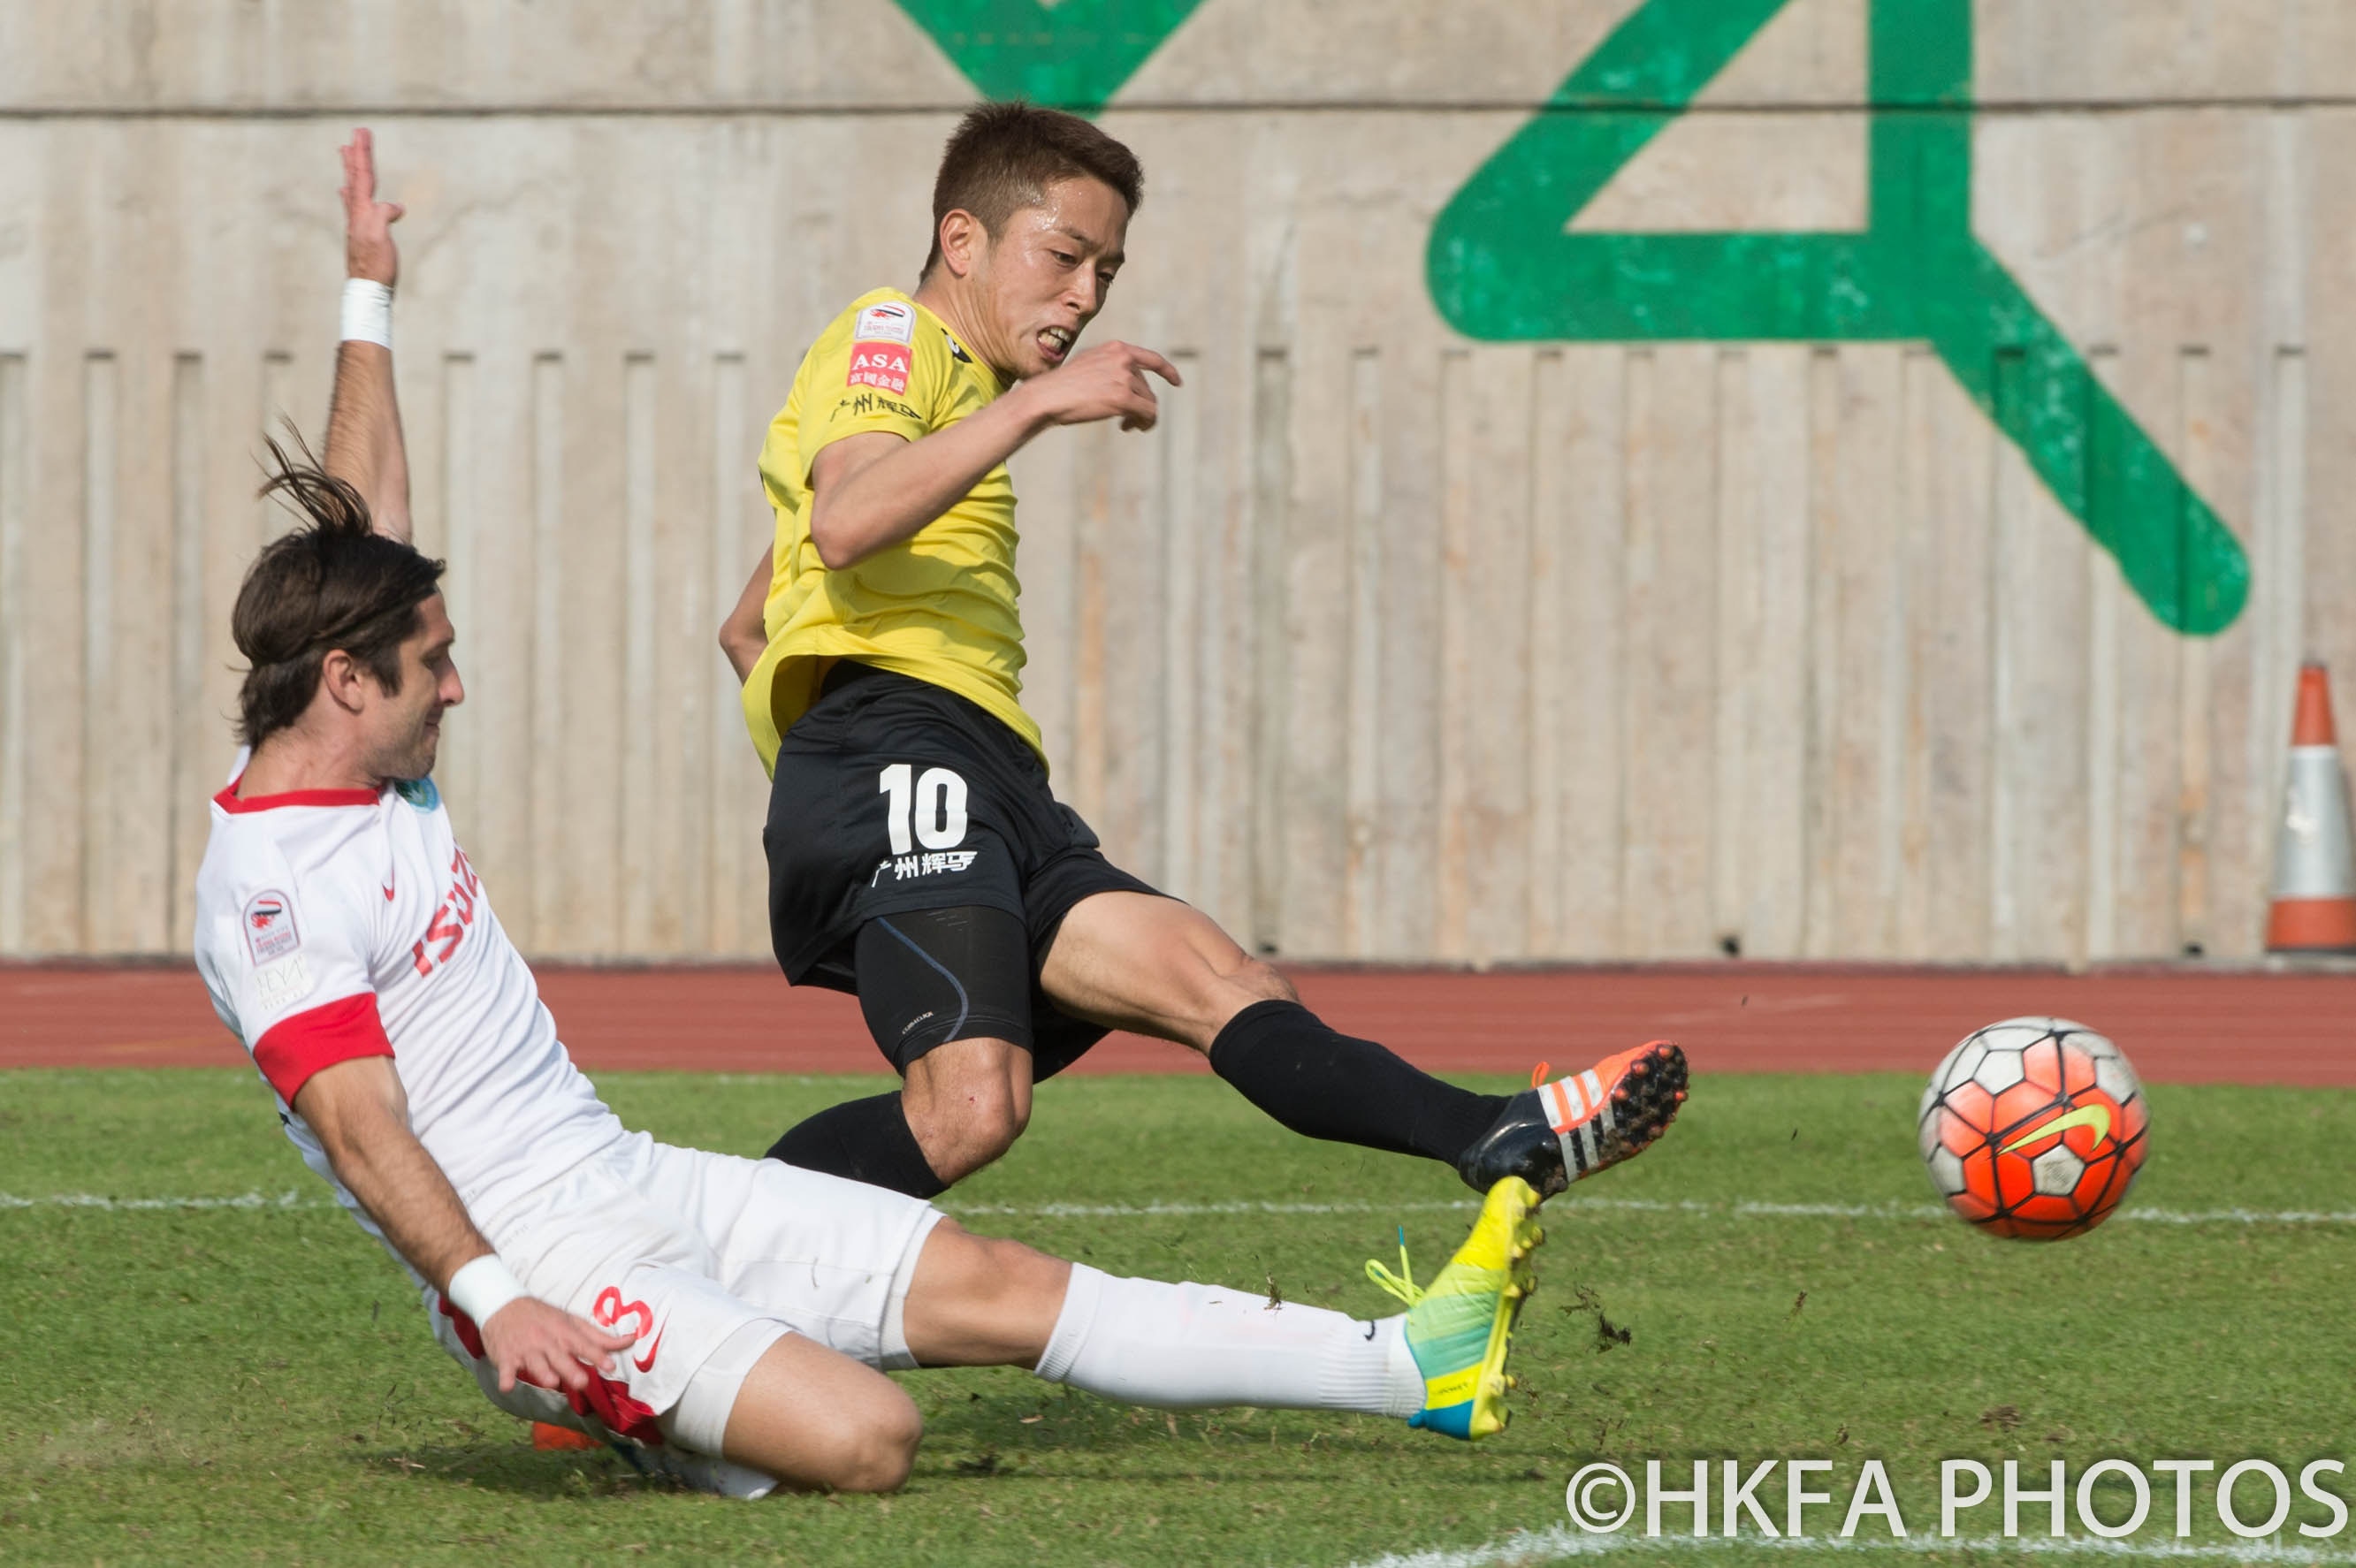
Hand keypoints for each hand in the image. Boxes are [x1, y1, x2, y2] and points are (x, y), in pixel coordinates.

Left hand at [340, 127, 403, 286]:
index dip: (362, 154)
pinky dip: (351, 192)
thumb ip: (383, 215)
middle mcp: (357, 214)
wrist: (368, 290)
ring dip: (350, 170)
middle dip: (355, 155)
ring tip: (344, 153)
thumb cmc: (376, 265)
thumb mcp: (380, 237)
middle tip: (354, 135)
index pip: (362, 176)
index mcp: (362, 211)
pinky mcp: (362, 233)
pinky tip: (346, 191)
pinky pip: (354, 204)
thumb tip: (394, 207)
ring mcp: (357, 223)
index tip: (361, 132)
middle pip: (355, 178)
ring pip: (352, 189)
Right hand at [477, 1296, 638, 1394]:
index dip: (597, 1355)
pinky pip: (506, 1368)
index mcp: (564, 1332)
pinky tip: (507, 1386)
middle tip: (582, 1382)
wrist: (504, 1305)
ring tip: (551, 1383)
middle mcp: (546, 1341)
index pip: (583, 1345)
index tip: (610, 1366)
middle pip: (560, 1357)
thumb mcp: (571, 1321)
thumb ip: (599, 1337)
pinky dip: (506, 1377)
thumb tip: (630, 1341)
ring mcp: (526, 1349)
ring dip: (543, 1372)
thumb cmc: (545, 1317)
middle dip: (571, 1369)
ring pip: (536, 1363)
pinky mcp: (506, 1357)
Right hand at [1023, 340, 1180, 432]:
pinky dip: (1143, 423)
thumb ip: (1109, 368)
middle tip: (1126, 423)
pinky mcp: (1124, 398)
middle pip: (1147, 388)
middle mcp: (1123, 359)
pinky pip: (1148, 414)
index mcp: (1116, 348)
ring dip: (1140, 417)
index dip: (1168, 371)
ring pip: (1149, 403)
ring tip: (1125, 425)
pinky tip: (1126, 427)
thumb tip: (1131, 385)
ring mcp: (1124, 377)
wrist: (1047, 396)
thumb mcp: (1088, 365)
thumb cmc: (1061, 386)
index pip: (1151, 358)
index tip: (1177, 383)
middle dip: (1141, 406)